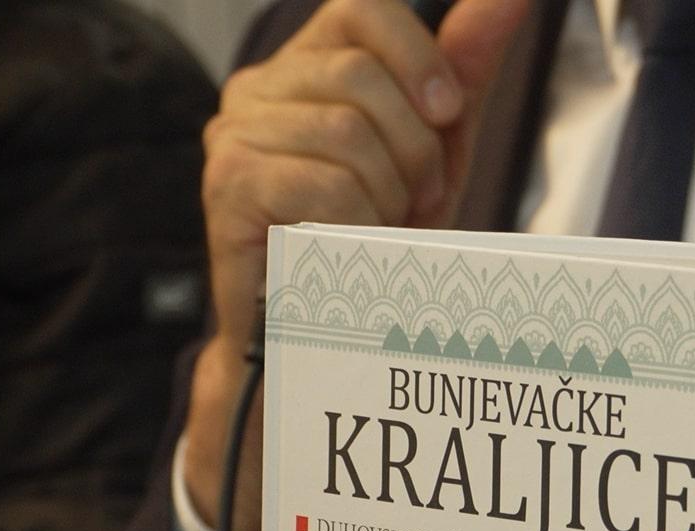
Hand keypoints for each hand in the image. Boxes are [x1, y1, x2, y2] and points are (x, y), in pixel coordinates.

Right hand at [182, 0, 530, 530]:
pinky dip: (358, 223)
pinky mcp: (230, 186)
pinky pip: (325, 184)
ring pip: (346, 132)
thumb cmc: (375, 238)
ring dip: (386, 191)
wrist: (322, 333)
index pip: (362, 5)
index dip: (419, 56)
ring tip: (379, 228)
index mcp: (303, 66)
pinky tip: (347, 249)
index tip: (447, 114)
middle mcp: (257, 88)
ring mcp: (233, 135)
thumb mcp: (433, 144)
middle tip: (412, 202)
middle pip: (361, 75)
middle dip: (412, 147)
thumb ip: (464, 65)